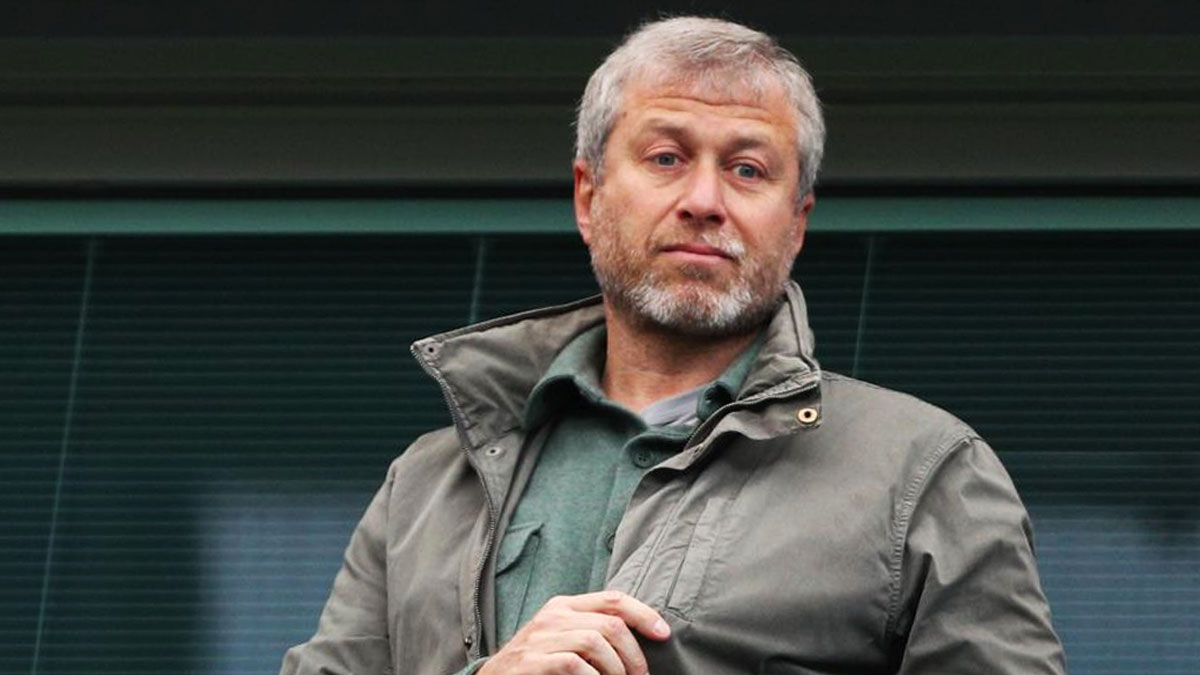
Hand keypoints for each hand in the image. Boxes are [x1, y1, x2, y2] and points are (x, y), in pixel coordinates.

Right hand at [477, 590, 669, 674]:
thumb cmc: (538, 662)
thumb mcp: (562, 637)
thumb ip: (592, 629)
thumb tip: (641, 636)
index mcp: (564, 605)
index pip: (613, 599)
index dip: (644, 614)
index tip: (664, 634)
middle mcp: (553, 616)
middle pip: (611, 624)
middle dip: (634, 655)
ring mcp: (540, 637)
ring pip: (595, 642)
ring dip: (616, 670)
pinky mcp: (532, 661)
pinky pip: (574, 664)